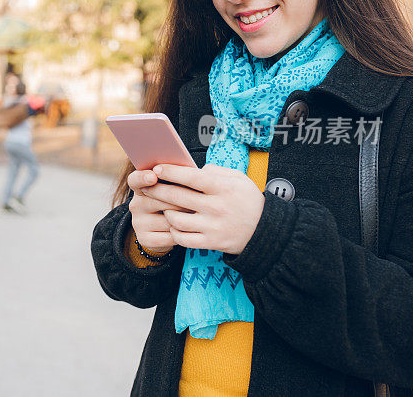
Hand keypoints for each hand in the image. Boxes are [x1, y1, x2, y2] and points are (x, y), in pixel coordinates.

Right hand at [127, 169, 192, 252]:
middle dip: (183, 201)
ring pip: (170, 219)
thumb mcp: (173, 188)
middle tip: (197, 202)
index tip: (153, 177)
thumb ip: (177, 180)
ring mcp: (138, 223)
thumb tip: (190, 173)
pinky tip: (187, 231)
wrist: (167, 230)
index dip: (143, 177)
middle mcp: (136, 204)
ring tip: (193, 217)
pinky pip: (171, 236)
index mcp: (140, 187)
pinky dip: (183, 234)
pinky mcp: (144, 238)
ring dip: (186, 218)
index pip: (135, 180)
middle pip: (162, 200)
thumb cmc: (175, 202)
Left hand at [147, 164, 264, 254]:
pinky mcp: (211, 242)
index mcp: (222, 187)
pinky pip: (183, 239)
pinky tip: (175, 226)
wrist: (267, 231)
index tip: (156, 169)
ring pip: (176, 219)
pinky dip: (174, 232)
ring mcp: (212, 226)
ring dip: (166, 213)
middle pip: (177, 197)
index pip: (190, 177)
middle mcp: (216, 207)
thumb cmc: (249, 201)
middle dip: (156, 190)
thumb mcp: (238, 179)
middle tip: (146, 187)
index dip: (170, 172)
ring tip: (164, 208)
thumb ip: (215, 171)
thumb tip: (192, 170)